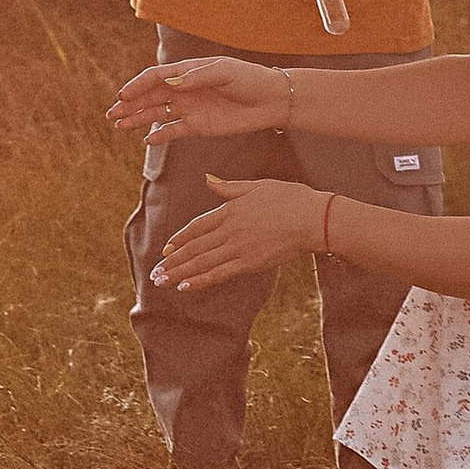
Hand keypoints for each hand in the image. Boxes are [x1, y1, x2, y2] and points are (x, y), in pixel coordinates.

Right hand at [107, 55, 287, 140]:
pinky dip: (159, 136)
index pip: (156, 77)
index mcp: (188, 72)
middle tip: (111, 113)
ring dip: (137, 119)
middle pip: (150, 96)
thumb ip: (197, 77)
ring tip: (118, 125)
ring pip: (156, 113)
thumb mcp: (225, 72)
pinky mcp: (198, 125)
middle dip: (130, 104)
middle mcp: (184, 89)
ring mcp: (190, 108)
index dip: (138, 85)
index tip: (123, 94)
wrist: (271, 100)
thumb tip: (171, 83)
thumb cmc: (249, 79)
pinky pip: (173, 131)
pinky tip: (145, 141)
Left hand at [151, 177, 327, 294]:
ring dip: (180, 273)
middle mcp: (230, 230)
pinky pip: (219, 274)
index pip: (197, 227)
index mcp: (230, 210)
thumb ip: (229, 188)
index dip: (179, 239)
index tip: (166, 250)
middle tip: (155, 273)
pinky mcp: (250, 263)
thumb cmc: (290, 198)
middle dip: (172, 262)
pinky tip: (185, 287)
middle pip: (194, 248)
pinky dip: (200, 280)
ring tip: (162, 282)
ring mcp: (239, 248)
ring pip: (202, 262)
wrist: (314, 219)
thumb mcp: (257, 186)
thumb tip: (208, 181)